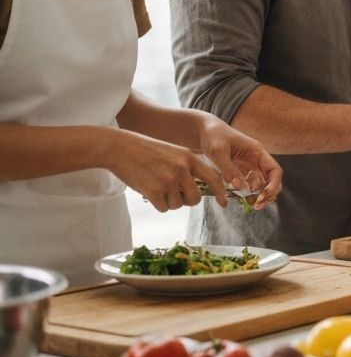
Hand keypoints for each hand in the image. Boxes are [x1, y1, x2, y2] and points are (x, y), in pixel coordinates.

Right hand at [103, 130, 226, 211]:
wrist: (122, 148)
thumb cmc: (148, 151)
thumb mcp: (175, 153)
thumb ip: (188, 168)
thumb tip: (200, 189)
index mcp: (190, 158)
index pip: (214, 178)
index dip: (220, 192)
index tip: (223, 202)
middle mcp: (182, 170)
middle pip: (195, 199)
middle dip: (187, 200)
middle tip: (175, 193)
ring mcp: (169, 181)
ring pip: (178, 205)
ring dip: (169, 202)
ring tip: (158, 186)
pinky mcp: (154, 191)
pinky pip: (164, 208)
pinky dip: (158, 204)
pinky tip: (150, 190)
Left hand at [195, 115, 282, 208]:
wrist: (204, 131)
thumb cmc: (213, 137)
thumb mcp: (218, 152)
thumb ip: (229, 170)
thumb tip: (242, 188)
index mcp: (257, 152)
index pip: (275, 170)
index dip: (273, 185)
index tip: (263, 196)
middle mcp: (257, 160)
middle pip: (272, 180)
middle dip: (269, 194)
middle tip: (257, 206)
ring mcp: (250, 166)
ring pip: (263, 184)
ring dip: (260, 196)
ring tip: (252, 206)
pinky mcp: (241, 171)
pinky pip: (250, 185)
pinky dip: (248, 194)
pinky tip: (240, 200)